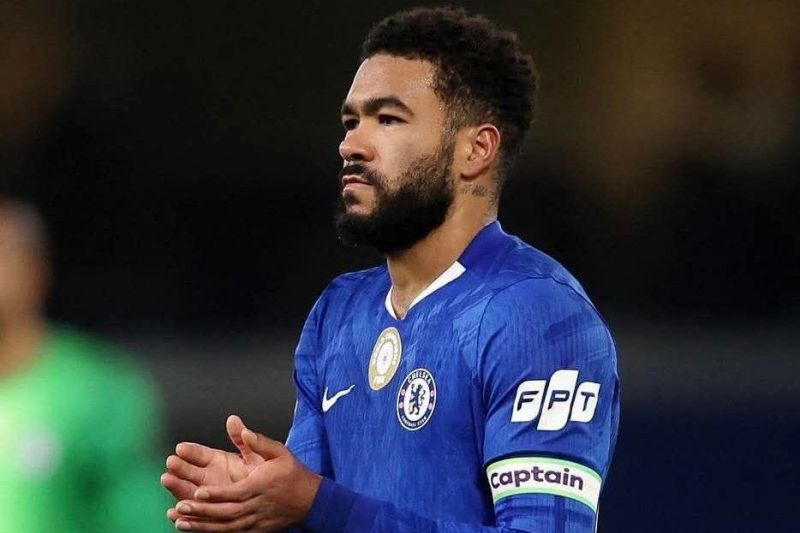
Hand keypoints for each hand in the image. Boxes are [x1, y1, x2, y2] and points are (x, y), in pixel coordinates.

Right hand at [162, 415, 263, 504]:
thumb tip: (234, 420)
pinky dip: (183, 514)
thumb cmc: (267, 474)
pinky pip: (195, 514)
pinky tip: (174, 512)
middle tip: (171, 463)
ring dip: (177, 486)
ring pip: (189, 491)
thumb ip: (245, 439)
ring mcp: (209, 496)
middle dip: (179, 467)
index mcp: (219, 462)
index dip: (190, 451)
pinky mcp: (210, 512)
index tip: (181, 448)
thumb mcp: (258, 454)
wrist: (277, 496)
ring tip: (168, 480)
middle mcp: (210, 478)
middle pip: (190, 472)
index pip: (200, 455)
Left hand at [170, 424, 321, 531]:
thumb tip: (244, 430)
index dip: (216, 494)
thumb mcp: (280, 452)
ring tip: (181, 522)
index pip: (236, 492)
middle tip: (181, 507)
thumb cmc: (292, 473)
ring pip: (227, 526)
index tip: (198, 492)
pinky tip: (197, 531)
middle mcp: (257, 505)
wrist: (309, 499)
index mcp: (261, 485)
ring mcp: (256, 520)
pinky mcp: (255, 530)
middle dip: (203, 511)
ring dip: (203, 525)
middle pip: (227, 512)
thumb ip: (260, 442)